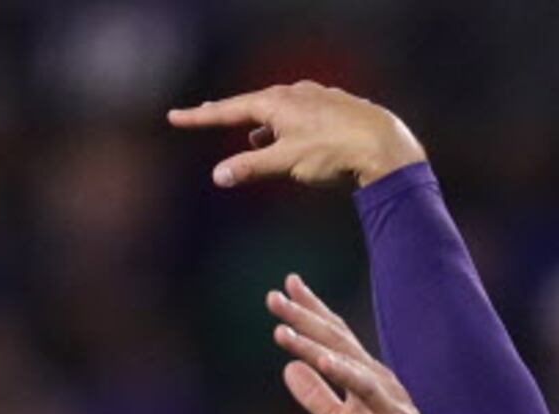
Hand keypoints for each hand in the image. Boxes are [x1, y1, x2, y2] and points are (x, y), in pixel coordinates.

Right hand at [167, 81, 425, 189]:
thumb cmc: (334, 151)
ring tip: (252, 136)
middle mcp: (294, 94)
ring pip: (279, 109)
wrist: (383, 144)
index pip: (228, 109)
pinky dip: (287, 126)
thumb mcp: (286, 163)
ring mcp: (316, 98)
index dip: (200, 117)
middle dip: (228, 113)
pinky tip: (293, 138)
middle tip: (205, 114)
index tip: (175, 117)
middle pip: (251, 103)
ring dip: (261, 123)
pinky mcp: (334, 108)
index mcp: (276, 103)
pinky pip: (300, 115)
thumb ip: (251, 167)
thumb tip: (218, 175)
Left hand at [269, 274, 456, 413]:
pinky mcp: (390, 413)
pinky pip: (364, 388)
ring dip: (312, 341)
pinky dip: (343, 371)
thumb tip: (288, 367)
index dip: (310, 311)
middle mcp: (373, 375)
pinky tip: (321, 359)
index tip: (285, 289)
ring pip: (344, 358)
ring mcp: (384, 391)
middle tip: (274, 296)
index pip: (333, 336)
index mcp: (362, 376)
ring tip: (282, 327)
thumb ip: (316, 396)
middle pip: (335, 338)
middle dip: (304, 315)